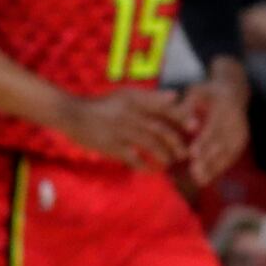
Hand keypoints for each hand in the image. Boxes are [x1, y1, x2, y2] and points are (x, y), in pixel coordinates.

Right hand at [51, 87, 190, 170]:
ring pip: (149, 144)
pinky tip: (151, 170)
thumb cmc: (102, 105)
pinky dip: (144, 165)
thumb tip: (176, 96)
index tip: (194, 127)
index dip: (182, 118)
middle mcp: (130, 114)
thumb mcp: (126, 95)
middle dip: (175, 142)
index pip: (164, 109)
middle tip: (185, 153)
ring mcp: (120, 130)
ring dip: (163, 155)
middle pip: (160, 129)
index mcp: (136, 101)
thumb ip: (151, 97)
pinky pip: (132, 157)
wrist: (71, 113)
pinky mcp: (110, 145)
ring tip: (169, 163)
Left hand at [178, 72, 252, 187]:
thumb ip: (188, 108)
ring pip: (228, 152)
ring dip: (215, 168)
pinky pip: (232, 156)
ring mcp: (242, 131)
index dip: (204, 141)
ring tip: (200, 181)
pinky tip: (208, 178)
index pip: (214, 126)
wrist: (232, 92)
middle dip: (209, 160)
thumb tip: (189, 128)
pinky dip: (220, 168)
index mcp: (226, 106)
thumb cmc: (207, 93)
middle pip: (222, 142)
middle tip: (195, 174)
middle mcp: (237, 120)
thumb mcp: (196, 92)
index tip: (192, 154)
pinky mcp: (242, 141)